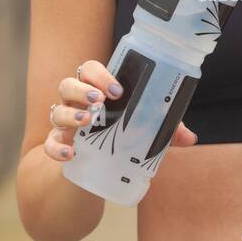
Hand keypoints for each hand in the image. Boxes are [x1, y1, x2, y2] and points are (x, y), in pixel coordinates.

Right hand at [44, 59, 197, 161]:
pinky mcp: (58, 145)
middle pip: (68, 84)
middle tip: (100, 101)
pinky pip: (50, 143)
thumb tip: (191, 138)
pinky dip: (57, 147)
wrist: (92, 170)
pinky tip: (71, 153)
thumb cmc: (120, 138)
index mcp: (97, 92)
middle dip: (82, 89)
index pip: (90, 70)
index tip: (117, 89)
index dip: (100, 75)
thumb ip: (164, 131)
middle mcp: (77, 103)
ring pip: (56, 110)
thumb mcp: (143, 133)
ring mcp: (64, 124)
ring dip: (70, 114)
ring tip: (87, 122)